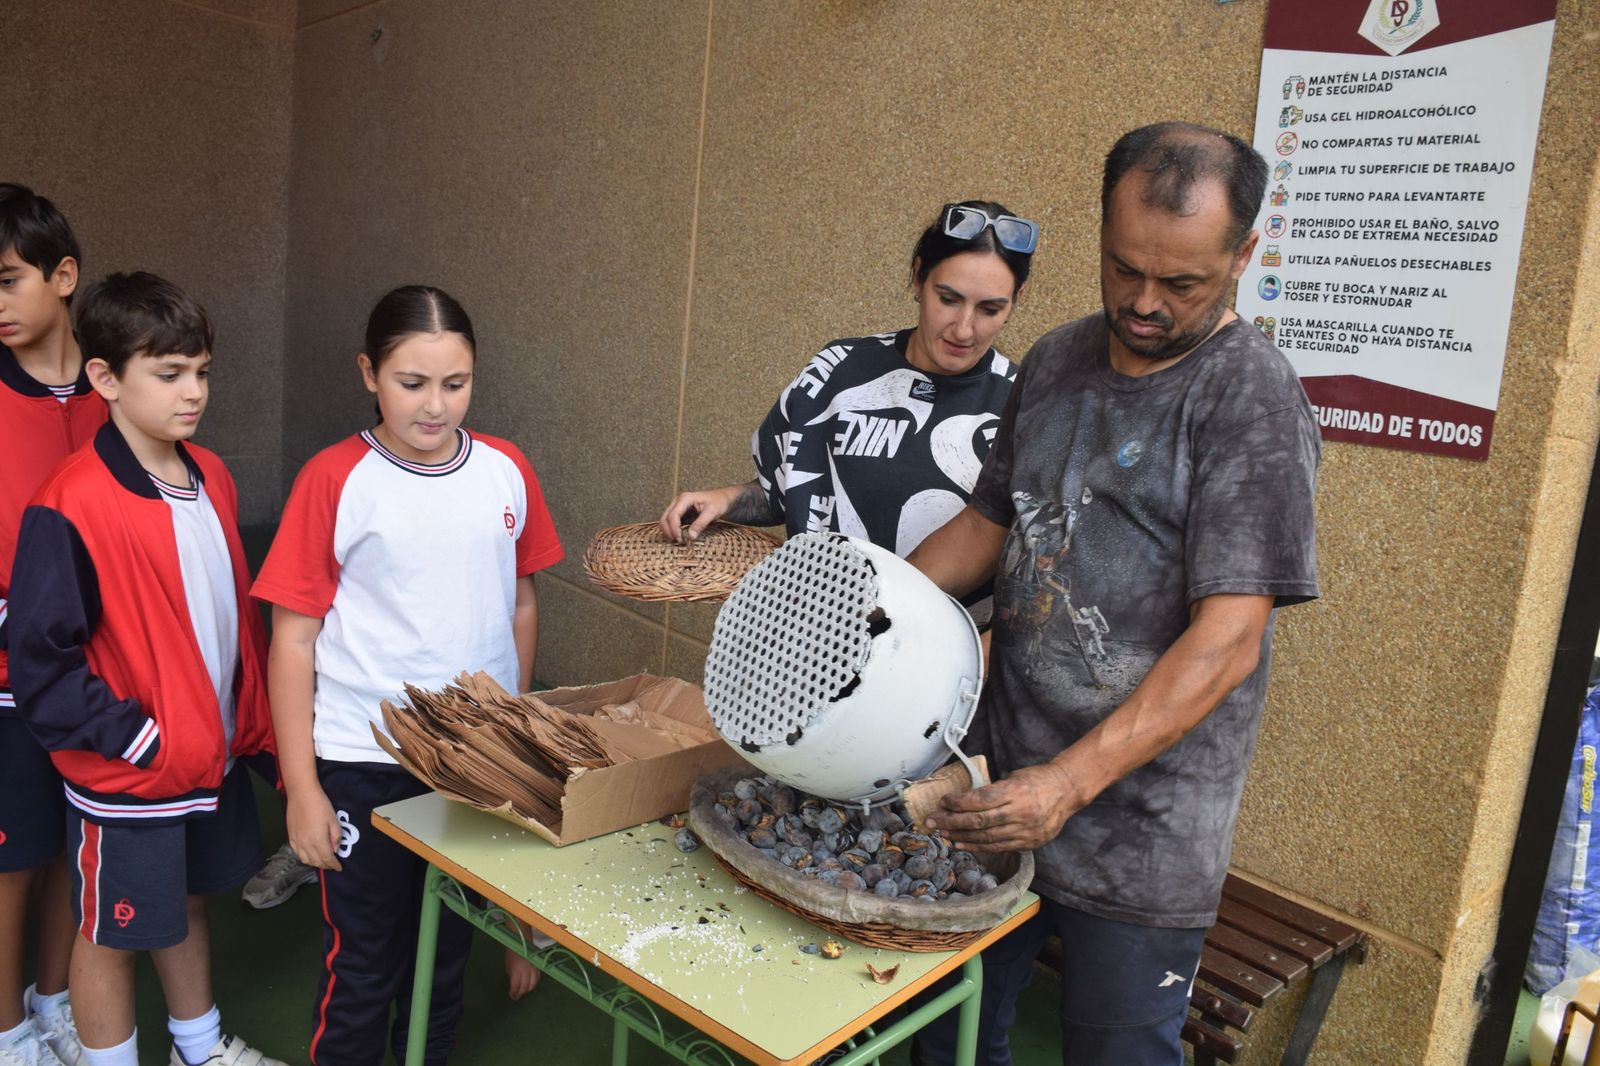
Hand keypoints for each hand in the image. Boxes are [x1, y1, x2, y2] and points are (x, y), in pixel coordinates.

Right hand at [286, 785, 343, 870]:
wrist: (301, 794)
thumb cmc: (320, 805)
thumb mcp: (333, 819)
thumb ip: (336, 837)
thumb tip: (335, 850)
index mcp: (318, 840)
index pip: (327, 859)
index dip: (334, 865)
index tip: (339, 868)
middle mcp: (306, 844)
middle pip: (316, 862)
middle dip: (325, 866)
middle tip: (332, 865)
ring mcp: (297, 841)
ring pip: (305, 860)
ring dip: (315, 863)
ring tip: (322, 861)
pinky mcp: (290, 837)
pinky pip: (297, 853)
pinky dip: (304, 857)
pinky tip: (309, 855)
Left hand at [505, 949, 540, 1000]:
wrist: (522, 941)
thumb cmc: (512, 953)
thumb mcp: (508, 965)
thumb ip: (512, 975)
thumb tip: (514, 984)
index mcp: (517, 970)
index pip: (516, 986)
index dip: (513, 992)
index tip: (511, 995)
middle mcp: (526, 971)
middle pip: (525, 987)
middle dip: (520, 993)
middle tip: (517, 996)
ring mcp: (533, 969)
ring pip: (533, 984)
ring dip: (528, 990)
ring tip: (523, 991)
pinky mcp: (538, 967)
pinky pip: (538, 979)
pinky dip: (534, 984)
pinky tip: (530, 985)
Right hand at [659, 486, 737, 542]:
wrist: (722, 498)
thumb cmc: (718, 502)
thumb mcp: (712, 513)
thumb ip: (700, 524)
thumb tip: (690, 537)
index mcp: (685, 498)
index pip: (673, 515)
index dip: (674, 529)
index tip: (680, 540)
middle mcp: (678, 501)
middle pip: (665, 518)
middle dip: (669, 532)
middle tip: (679, 542)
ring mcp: (677, 506)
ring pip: (665, 521)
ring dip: (669, 532)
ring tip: (680, 541)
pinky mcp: (679, 513)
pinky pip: (670, 522)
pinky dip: (672, 531)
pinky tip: (680, 537)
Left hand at [925, 763, 1082, 851]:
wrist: (1067, 791)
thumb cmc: (1037, 779)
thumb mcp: (1014, 777)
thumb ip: (993, 791)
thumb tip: (964, 801)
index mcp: (1015, 791)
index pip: (980, 800)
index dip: (958, 803)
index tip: (942, 802)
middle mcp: (1020, 812)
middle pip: (979, 821)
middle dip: (951, 821)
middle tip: (932, 821)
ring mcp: (1025, 830)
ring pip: (986, 838)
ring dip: (961, 836)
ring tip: (943, 834)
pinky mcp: (1029, 842)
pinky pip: (999, 847)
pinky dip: (978, 847)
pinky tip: (962, 844)